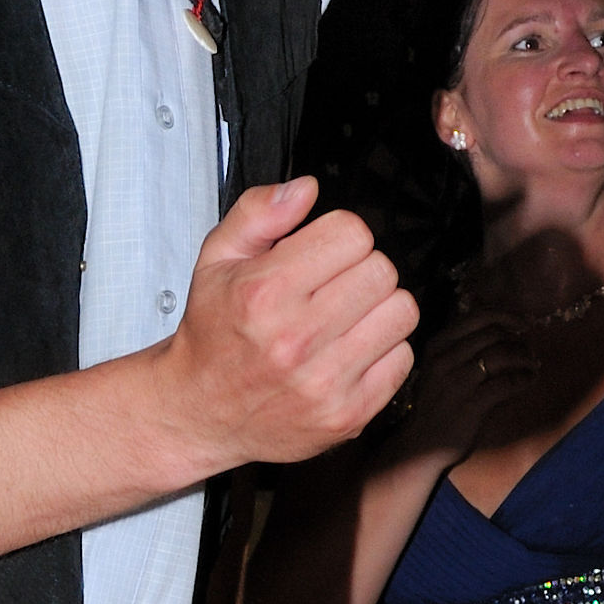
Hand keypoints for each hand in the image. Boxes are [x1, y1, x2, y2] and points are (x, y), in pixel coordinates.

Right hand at [158, 179, 418, 472]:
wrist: (200, 412)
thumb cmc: (213, 335)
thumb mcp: (216, 260)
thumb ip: (258, 213)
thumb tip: (305, 189)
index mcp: (264, 293)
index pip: (352, 234)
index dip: (339, 237)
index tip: (322, 253)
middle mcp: (294, 339)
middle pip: (382, 270)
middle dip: (361, 270)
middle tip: (333, 287)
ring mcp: (324, 381)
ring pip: (402, 312)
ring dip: (379, 309)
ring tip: (346, 318)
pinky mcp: (347, 414)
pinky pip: (403, 359)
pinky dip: (384, 351)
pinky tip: (349, 352)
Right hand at [396, 309, 536, 463]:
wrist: (421, 445)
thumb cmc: (436, 403)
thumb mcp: (438, 368)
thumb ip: (460, 346)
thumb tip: (500, 326)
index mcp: (437, 346)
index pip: (478, 317)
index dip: (507, 317)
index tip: (524, 324)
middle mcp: (444, 360)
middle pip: (493, 335)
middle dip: (518, 340)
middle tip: (530, 350)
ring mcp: (456, 383)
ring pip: (501, 356)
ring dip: (524, 357)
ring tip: (533, 364)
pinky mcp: (470, 406)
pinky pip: (506, 383)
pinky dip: (523, 378)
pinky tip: (529, 379)